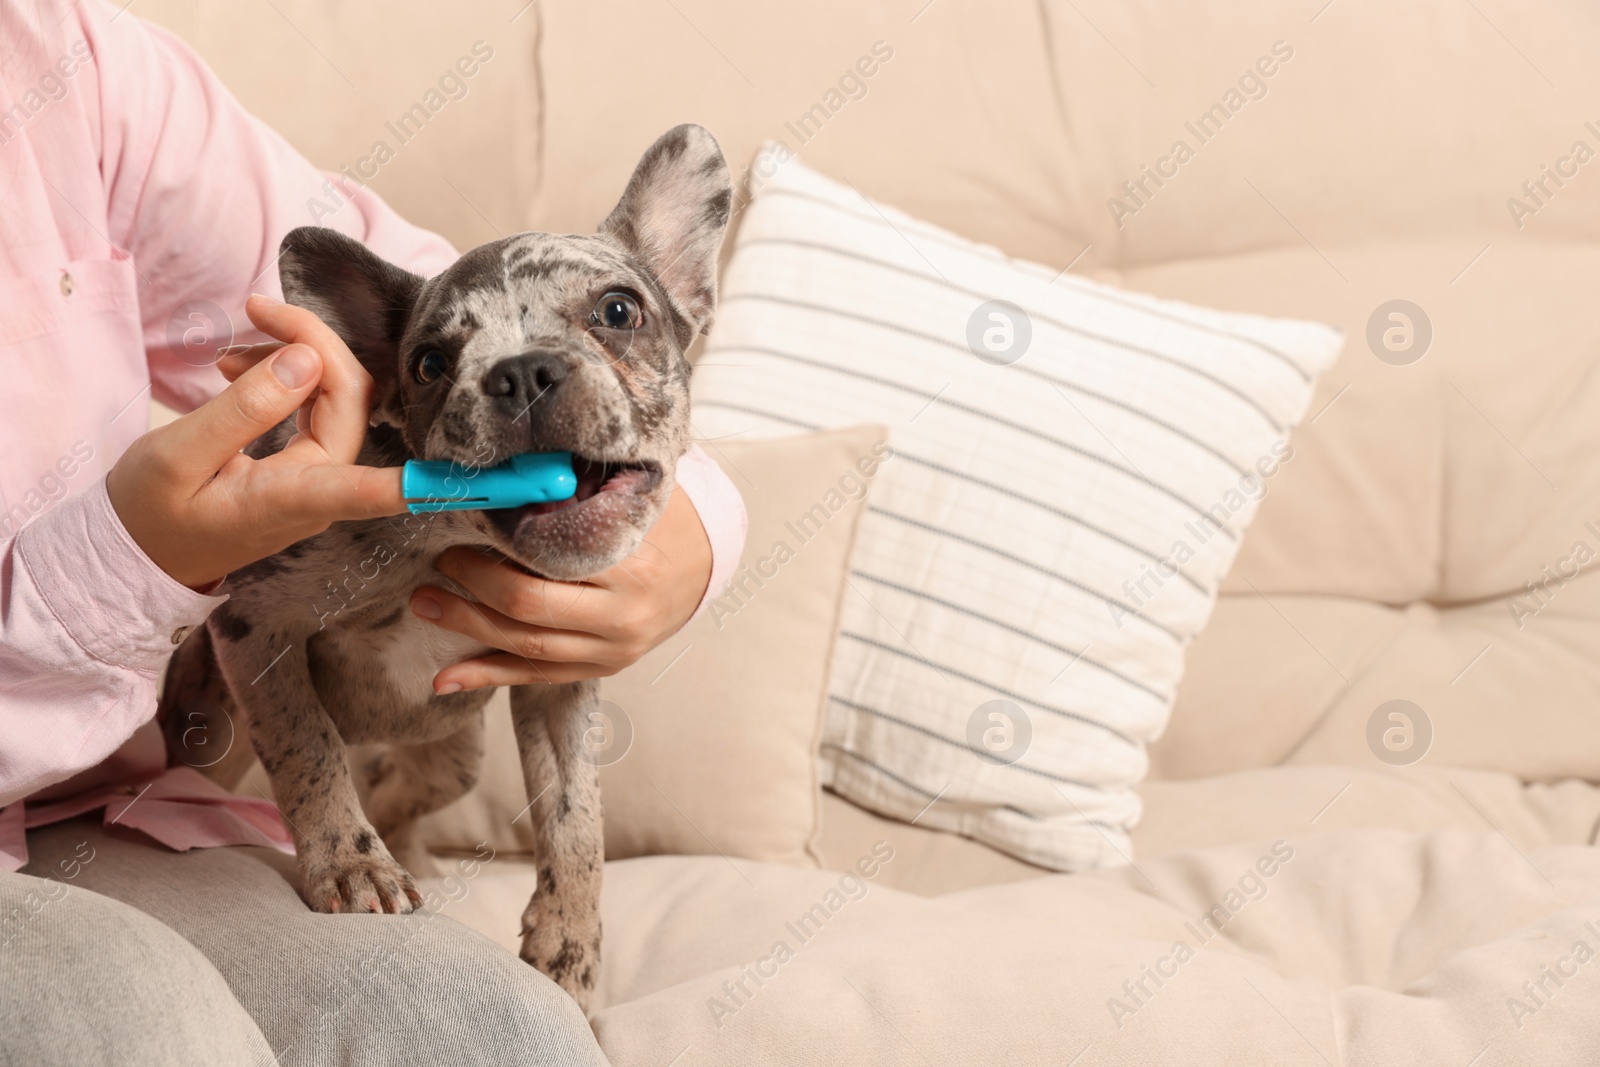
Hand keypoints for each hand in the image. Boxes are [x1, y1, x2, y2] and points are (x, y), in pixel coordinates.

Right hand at [107, 295, 407, 588]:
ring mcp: (320, 478)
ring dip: (297, 354)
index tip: (462, 480)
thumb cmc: (150, 512)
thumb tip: (307, 361)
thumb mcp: (178, 457)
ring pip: (337, 396)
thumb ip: (243, 409)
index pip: (366, 490)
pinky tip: (240, 366)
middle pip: (350, 399)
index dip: (417, 482)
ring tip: (230, 348)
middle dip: (314, 342)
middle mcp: (320, 492)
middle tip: (256, 309)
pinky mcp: (311, 466)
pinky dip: (287, 374)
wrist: (138, 546)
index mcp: (290, 500)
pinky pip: (319, 407)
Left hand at [409, 488, 712, 690]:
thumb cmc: (662, 524)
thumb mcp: (633, 498)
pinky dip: (487, 676)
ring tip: (425, 604)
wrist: (704, 568)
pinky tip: (445, 678)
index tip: (464, 525)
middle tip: (440, 560)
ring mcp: (613, 650)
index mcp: (634, 566)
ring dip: (468, 627)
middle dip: (474, 584)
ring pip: (527, 647)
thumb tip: (507, 481)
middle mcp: (624, 616)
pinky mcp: (601, 668)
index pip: (551, 559)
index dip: (499, 546)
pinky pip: (536, 677)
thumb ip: (581, 493)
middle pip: (531, 606)